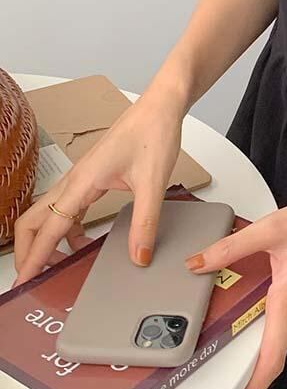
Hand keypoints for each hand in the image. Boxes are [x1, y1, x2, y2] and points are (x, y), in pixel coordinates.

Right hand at [13, 74, 185, 282]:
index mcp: (82, 181)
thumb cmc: (152, 134)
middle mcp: (74, 181)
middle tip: (32, 278)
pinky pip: (66, 211)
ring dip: (46, 243)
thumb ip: (145, 223)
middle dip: (27, 251)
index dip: (35, 257)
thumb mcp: (153, 183)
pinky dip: (66, 232)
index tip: (24, 280)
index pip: (49, 227)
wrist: (159, 109)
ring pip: (46, 215)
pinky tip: (82, 244)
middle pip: (32, 220)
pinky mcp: (88, 181)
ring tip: (58, 267)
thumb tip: (138, 256)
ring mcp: (78, 180)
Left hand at [187, 186, 286, 388]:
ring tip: (233, 379)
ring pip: (278, 349)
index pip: (269, 362)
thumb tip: (199, 262)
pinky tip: (251, 340)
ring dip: (257, 368)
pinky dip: (267, 347)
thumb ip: (231, 248)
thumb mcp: (271, 229)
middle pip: (272, 364)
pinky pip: (285, 334)